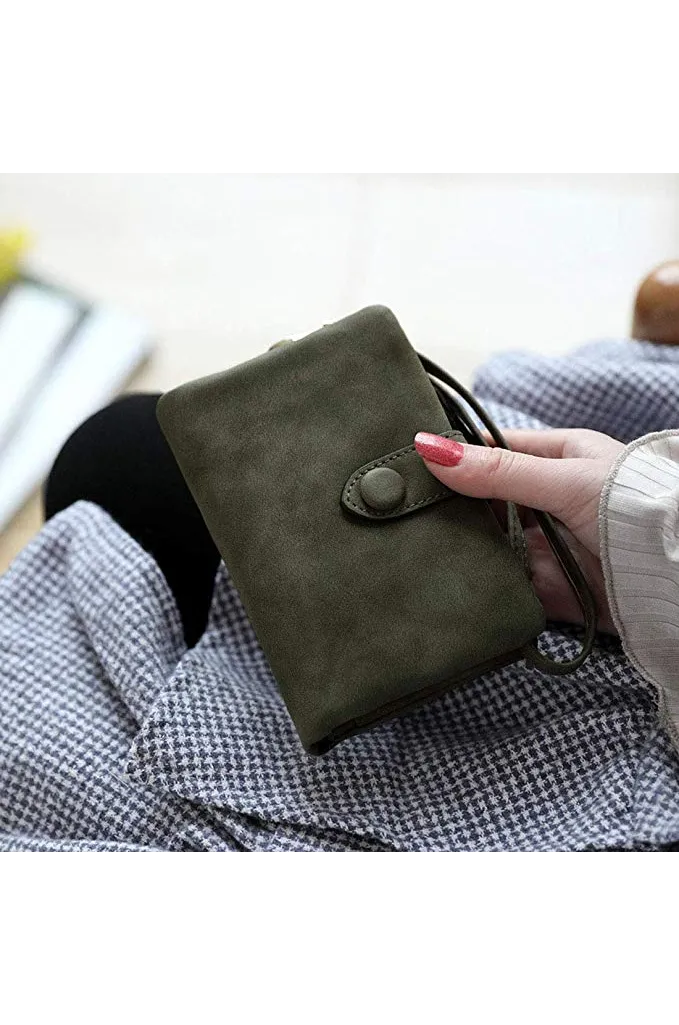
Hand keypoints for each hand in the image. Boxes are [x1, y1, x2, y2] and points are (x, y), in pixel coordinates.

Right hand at [414, 428, 625, 632]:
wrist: (674, 578)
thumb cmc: (633, 508)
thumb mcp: (561, 479)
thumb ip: (497, 471)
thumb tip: (430, 449)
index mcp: (560, 459)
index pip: (494, 452)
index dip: (457, 458)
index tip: (413, 466)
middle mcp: (552, 501)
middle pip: (488, 504)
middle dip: (455, 511)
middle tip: (407, 514)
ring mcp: (551, 546)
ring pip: (494, 547)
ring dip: (466, 552)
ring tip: (417, 551)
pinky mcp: (552, 588)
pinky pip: (508, 586)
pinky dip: (485, 589)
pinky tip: (448, 586)